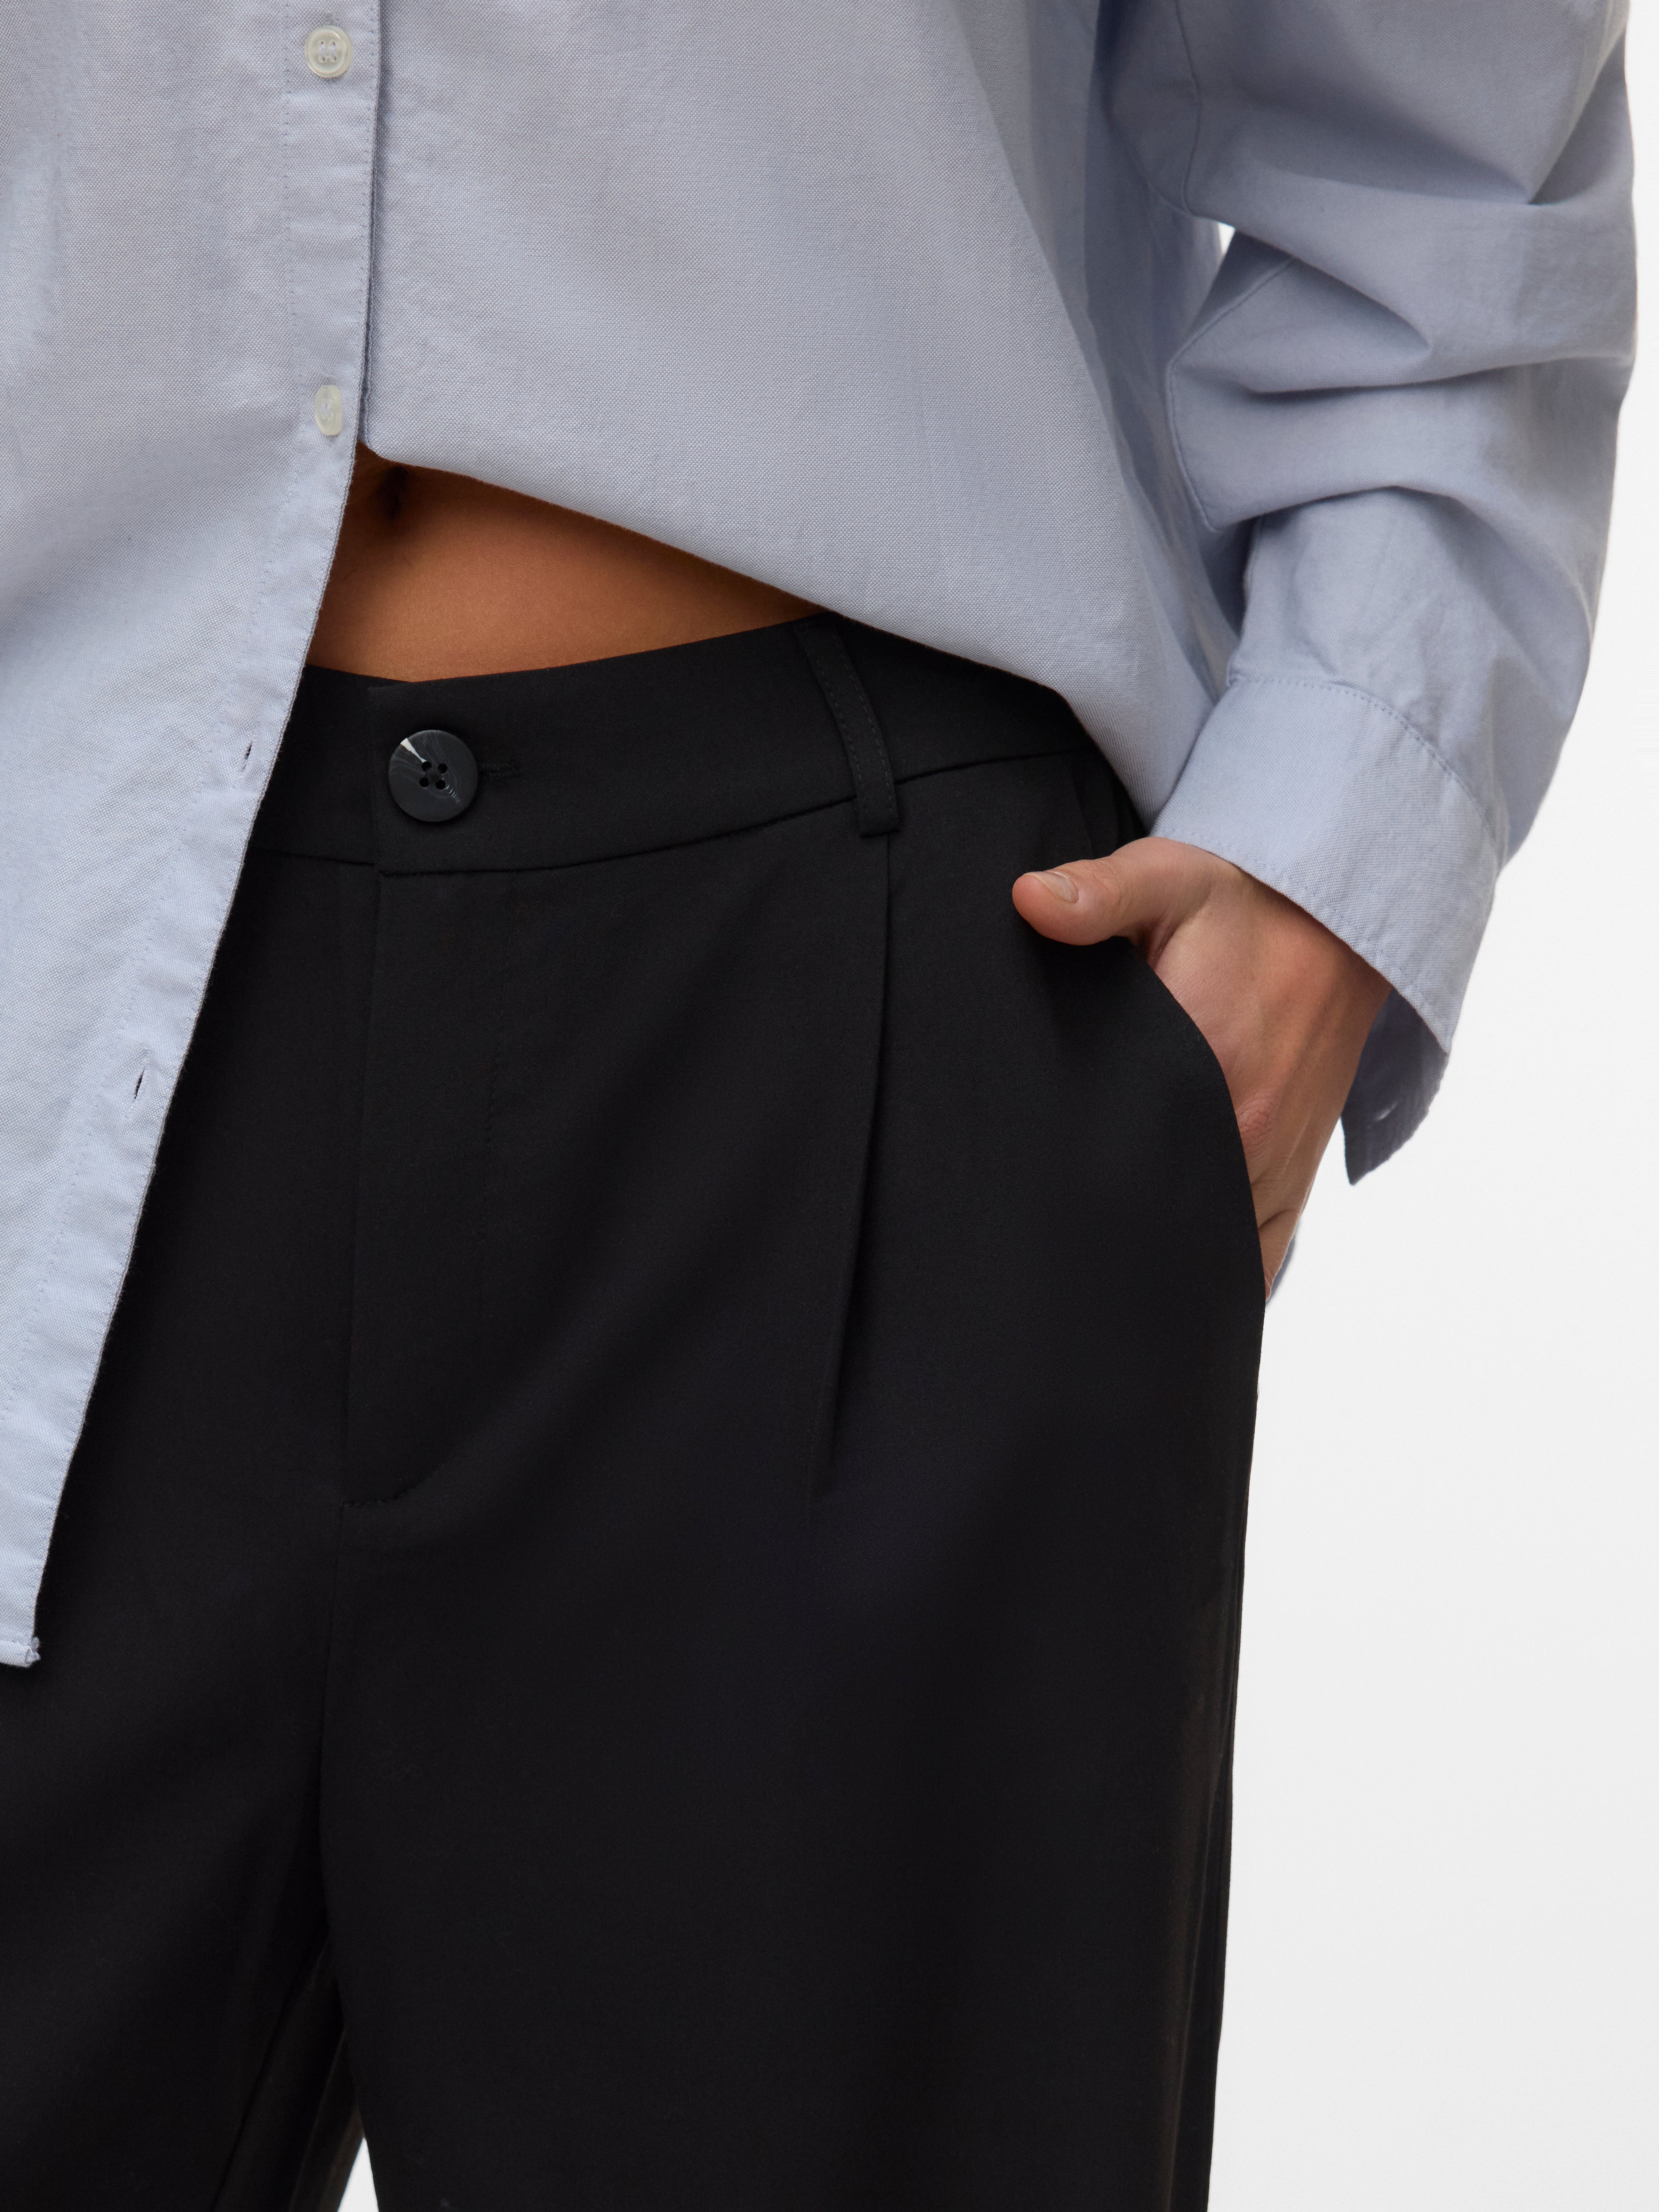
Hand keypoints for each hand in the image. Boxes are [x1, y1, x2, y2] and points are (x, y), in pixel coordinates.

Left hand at [1012, 837, 1390, 1294]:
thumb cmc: (1238, 907)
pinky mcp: (1294, 1179)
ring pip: (1213, 1257)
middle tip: (1047, 1265)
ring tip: (1094, 1293)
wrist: (1333, 922)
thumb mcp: (1166, 881)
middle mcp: (1250, 1133)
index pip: (1127, 1167)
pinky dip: (1219, 1280)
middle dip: (1109, 1249)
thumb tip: (1029, 901)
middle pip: (1166, 1227)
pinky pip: (1258, 1259)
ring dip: (1161, 1270)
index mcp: (1210, 1067)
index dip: (1075, 1202)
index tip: (1030, 1218)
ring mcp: (1277, 1166)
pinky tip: (1165, 1298)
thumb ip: (1097, 895)